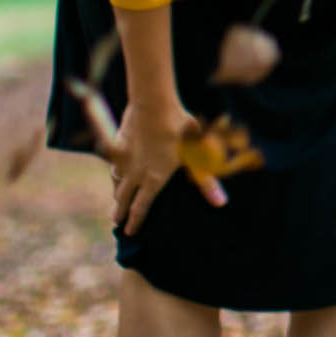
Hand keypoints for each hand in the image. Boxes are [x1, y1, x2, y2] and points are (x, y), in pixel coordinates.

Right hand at [110, 99, 224, 235]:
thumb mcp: (197, 156)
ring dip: (116, 192)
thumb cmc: (179, 130)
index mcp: (154, 179)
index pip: (141, 206)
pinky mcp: (118, 143)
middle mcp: (135, 172)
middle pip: (124, 197)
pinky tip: (114, 170)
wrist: (153, 104)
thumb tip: (221, 203)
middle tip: (116, 222)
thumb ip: (206, 181)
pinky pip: (113, 163)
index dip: (136, 221)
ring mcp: (124, 158)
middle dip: (120, 211)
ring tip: (115, 199)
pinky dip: (114, 171)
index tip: (129, 232)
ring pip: (117, 180)